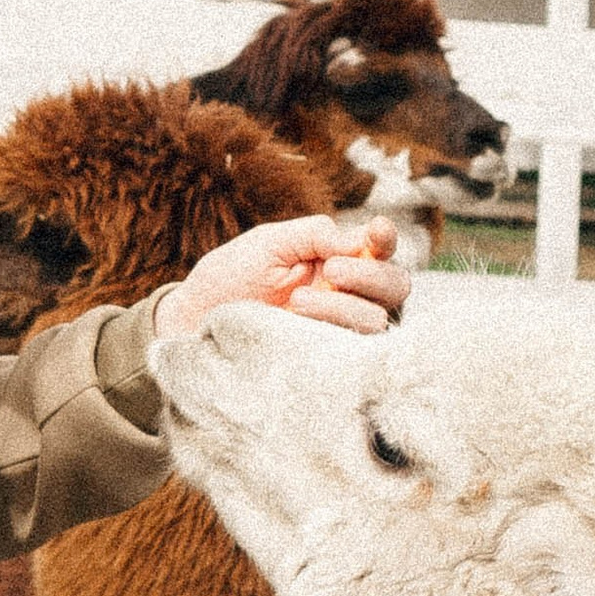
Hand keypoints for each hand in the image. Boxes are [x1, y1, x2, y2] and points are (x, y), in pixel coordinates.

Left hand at [154, 214, 407, 342]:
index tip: (376, 233)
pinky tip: (303, 327)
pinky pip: (358, 354)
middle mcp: (351, 295)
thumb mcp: (268, 243)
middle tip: (332, 271)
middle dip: (371, 274)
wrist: (197, 325)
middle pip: (397, 286)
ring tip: (296, 303)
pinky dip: (336, 334)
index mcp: (340, 260)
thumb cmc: (231, 278)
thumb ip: (314, 234)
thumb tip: (360, 240)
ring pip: (379, 320)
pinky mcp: (331, 362)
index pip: (382, 248)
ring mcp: (343, 331)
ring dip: (342, 306)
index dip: (387, 239)